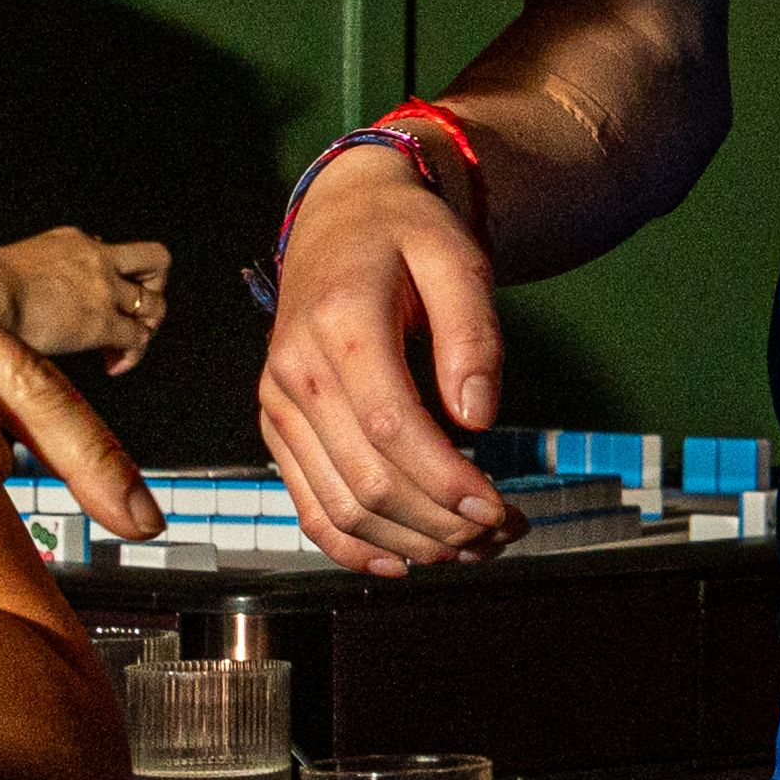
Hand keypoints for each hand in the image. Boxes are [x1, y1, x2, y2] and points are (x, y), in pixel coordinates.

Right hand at [0, 226, 172, 372]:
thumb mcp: (15, 262)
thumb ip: (35, 271)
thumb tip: (23, 287)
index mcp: (74, 240)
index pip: (113, 251)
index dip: (113, 278)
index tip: (96, 300)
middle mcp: (98, 257)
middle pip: (157, 260)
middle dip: (156, 289)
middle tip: (135, 314)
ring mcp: (104, 288)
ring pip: (157, 304)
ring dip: (146, 328)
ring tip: (124, 346)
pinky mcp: (102, 322)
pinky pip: (138, 340)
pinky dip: (131, 356)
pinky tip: (111, 366)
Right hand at [254, 146, 517, 574]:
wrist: (340, 216)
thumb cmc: (405, 234)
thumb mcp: (456, 256)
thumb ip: (471, 332)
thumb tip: (478, 417)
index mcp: (340, 323)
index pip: (393, 427)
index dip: (447, 481)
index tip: (499, 508)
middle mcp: (296, 370)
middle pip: (368, 479)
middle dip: (441, 522)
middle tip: (501, 533)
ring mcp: (279, 403)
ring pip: (339, 506)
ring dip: (409, 543)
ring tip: (471, 548)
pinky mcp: (277, 425)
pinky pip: (307, 506)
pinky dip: (352, 548)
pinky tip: (402, 562)